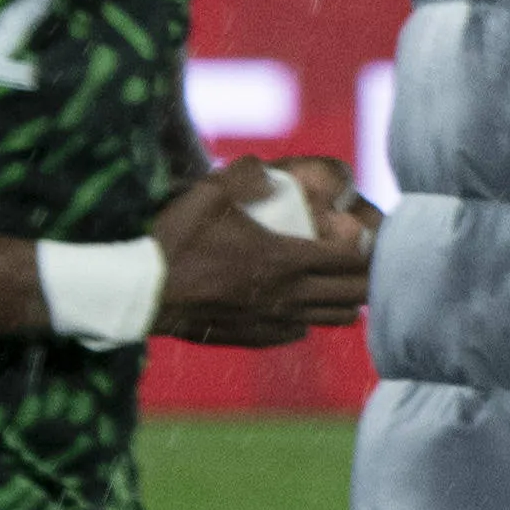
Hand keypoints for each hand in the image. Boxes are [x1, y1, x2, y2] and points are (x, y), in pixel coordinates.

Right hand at [151, 159, 375, 346]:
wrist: (139, 292)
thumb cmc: (175, 241)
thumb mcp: (208, 193)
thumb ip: (246, 175)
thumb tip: (272, 173)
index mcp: (286, 259)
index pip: (353, 260)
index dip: (370, 248)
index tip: (368, 236)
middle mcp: (289, 294)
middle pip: (355, 293)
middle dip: (368, 277)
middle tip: (366, 261)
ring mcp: (275, 320)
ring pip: (335, 319)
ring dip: (346, 301)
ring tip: (342, 284)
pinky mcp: (257, 337)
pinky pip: (300, 332)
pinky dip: (309, 319)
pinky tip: (300, 305)